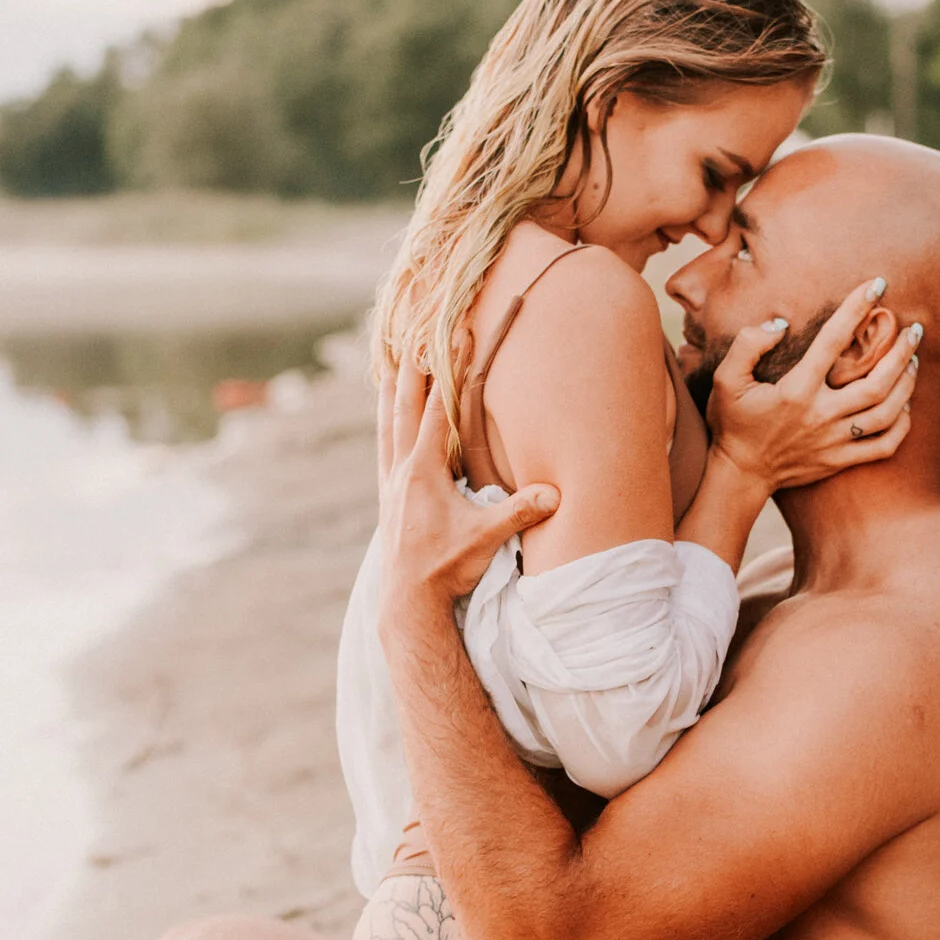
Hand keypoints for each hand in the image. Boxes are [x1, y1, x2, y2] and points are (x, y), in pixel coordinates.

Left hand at [376, 348, 558, 628]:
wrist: (407, 601)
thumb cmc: (445, 568)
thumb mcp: (486, 538)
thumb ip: (519, 511)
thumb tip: (555, 494)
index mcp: (423, 470)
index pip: (437, 409)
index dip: (448, 372)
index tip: (456, 340)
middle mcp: (401, 471)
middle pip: (403, 408)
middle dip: (411, 371)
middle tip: (413, 337)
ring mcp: (389, 485)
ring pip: (386, 428)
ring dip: (389, 396)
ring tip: (388, 370)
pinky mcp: (386, 501)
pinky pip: (383, 451)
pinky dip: (385, 429)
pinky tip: (387, 428)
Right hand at [705, 281, 920, 493]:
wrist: (739, 475)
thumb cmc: (733, 423)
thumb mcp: (726, 380)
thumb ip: (748, 345)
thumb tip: (780, 325)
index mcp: (795, 390)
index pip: (833, 341)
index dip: (856, 308)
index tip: (877, 285)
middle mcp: (820, 415)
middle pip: (876, 381)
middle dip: (900, 351)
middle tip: (915, 330)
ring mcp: (833, 441)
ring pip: (886, 412)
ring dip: (907, 385)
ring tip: (914, 361)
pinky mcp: (839, 461)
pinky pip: (883, 446)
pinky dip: (902, 425)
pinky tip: (906, 406)